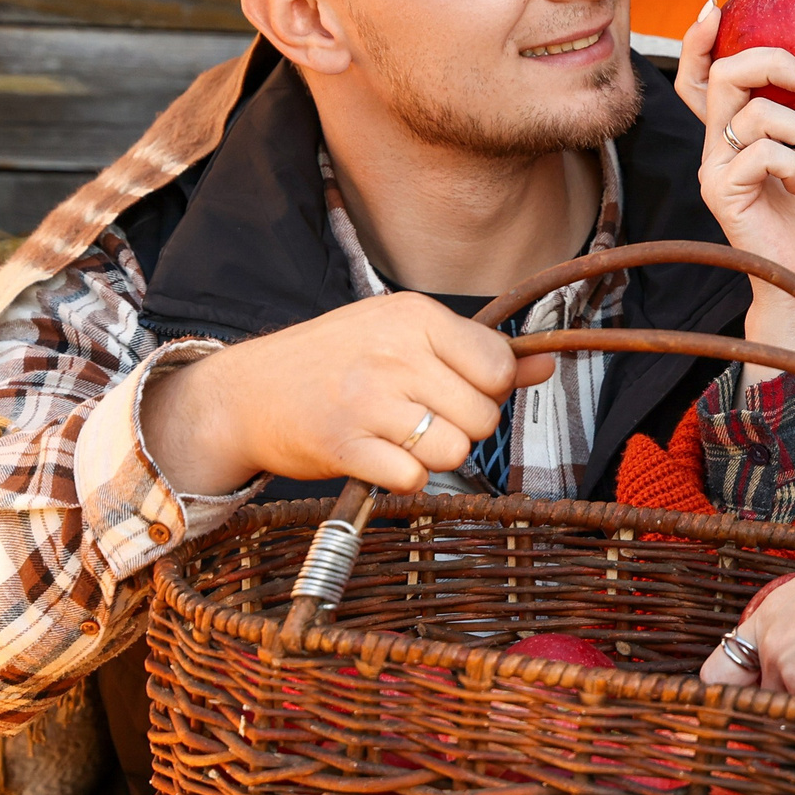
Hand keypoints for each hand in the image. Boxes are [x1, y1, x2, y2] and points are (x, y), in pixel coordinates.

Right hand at [141, 293, 555, 495]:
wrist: (246, 393)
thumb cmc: (337, 361)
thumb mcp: (406, 337)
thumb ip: (480, 353)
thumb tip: (549, 364)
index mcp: (414, 316)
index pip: (500, 364)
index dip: (489, 389)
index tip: (457, 389)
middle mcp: (393, 352)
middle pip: (483, 415)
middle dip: (463, 427)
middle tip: (421, 416)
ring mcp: (366, 399)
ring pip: (455, 449)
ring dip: (435, 455)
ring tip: (399, 436)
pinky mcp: (343, 445)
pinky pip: (415, 478)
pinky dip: (404, 478)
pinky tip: (378, 456)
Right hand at [677, 0, 794, 366]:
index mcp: (738, 134)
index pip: (706, 76)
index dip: (703, 39)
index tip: (720, 6)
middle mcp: (718, 147)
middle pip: (723, 75)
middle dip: (771, 61)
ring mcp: (717, 170)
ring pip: (754, 112)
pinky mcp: (723, 194)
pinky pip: (760, 151)